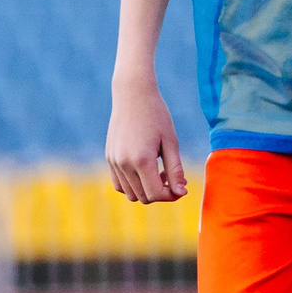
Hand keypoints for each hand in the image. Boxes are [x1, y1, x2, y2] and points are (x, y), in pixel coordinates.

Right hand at [106, 78, 190, 203]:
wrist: (132, 94)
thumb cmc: (157, 115)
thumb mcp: (171, 142)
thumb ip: (175, 170)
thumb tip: (180, 192)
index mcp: (142, 160)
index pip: (156, 194)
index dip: (171, 195)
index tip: (181, 187)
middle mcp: (124, 163)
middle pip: (144, 197)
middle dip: (160, 193)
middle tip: (171, 176)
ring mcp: (114, 161)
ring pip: (131, 194)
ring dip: (146, 190)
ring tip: (158, 171)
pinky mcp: (109, 158)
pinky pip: (119, 184)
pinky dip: (133, 185)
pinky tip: (144, 171)